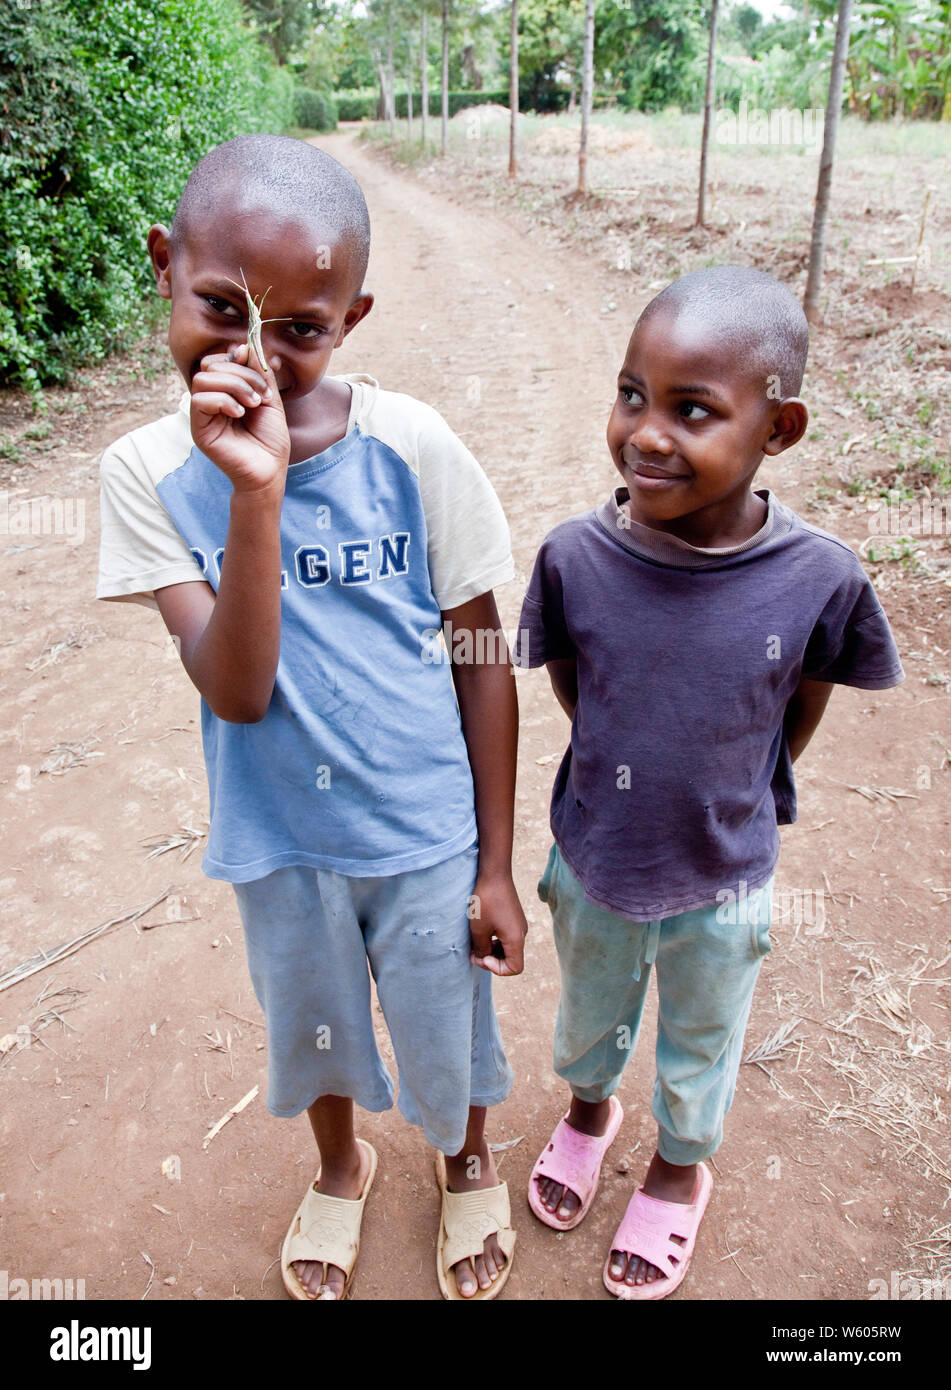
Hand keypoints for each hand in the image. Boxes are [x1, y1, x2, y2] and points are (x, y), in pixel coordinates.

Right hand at [189, 343, 289, 493]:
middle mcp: (210, 400)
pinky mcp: (199, 429)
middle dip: (240, 373)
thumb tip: (245, 346)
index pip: (218, 359)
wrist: (270, 471)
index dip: (236, 357)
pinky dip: (224, 400)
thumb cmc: (270, 440)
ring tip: (253, 404)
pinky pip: (199, 399)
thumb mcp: (270, 398)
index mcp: (225, 391)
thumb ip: (258, 373)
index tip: (258, 371)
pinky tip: (240, 414)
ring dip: (234, 386)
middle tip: (261, 395)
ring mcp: (203, 414)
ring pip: (203, 378)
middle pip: (210, 365)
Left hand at [468, 872, 527, 976]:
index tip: (483, 957)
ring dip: (492, 951)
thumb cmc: (486, 902)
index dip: (497, 969)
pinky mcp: (513, 918)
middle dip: (491, 960)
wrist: (494, 875)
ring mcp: (518, 925)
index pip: (515, 968)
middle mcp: (521, 934)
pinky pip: (507, 937)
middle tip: (473, 953)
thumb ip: (482, 950)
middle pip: (511, 959)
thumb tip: (483, 958)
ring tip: (476, 943)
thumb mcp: (479, 930)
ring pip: (508, 949)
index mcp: (516, 939)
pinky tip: (482, 932)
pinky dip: (495, 941)